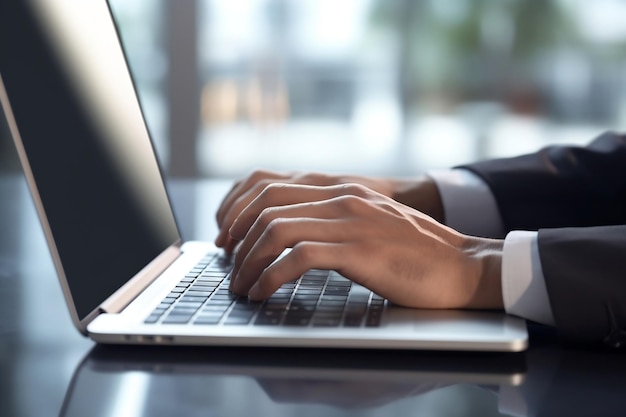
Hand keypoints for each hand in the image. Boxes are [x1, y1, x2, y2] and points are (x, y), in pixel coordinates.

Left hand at [225, 181, 503, 309]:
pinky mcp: (359, 249)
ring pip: (275, 229)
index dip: (238, 210)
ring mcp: (350, 221)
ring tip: (242, 286)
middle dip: (236, 236)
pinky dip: (271, 277)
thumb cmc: (413, 252)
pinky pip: (298, 257)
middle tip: (228, 263)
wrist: (462, 265)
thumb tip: (289, 234)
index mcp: (340, 188)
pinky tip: (264, 292)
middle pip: (264, 204)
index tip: (227, 236)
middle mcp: (342, 197)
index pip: (269, 184)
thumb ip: (331, 219)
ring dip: (248, 261)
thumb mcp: (367, 223)